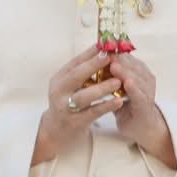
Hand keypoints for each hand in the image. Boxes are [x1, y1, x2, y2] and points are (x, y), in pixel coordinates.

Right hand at [32, 45, 123, 165]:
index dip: (89, 54)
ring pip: (83, 96)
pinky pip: (92, 113)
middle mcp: (59, 92)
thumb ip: (83, 70)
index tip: (105, 47)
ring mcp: (65, 107)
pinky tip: (118, 101)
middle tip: (111, 59)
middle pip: (75, 76)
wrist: (58, 130)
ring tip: (118, 81)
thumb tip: (102, 49)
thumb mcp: (70, 85)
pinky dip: (106, 106)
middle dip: (93, 66)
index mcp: (58, 79)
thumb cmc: (69, 102)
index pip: (74, 63)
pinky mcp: (74, 122)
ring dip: (102, 88)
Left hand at [110, 52, 176, 164]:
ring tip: (114, 65)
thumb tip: (91, 56)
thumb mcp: (115, 86)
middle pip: (131, 64)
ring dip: (125, 71)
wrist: (139, 126)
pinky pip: (140, 95)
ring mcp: (147, 91)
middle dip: (118, 58)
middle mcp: (144, 78)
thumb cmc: (125, 104)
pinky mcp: (146, 105)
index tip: (99, 44)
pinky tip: (127, 83)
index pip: (125, 57)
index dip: (112, 50)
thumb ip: (107, 73)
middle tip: (105, 52)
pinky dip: (134, 88)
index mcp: (137, 70)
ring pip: (137, 77)